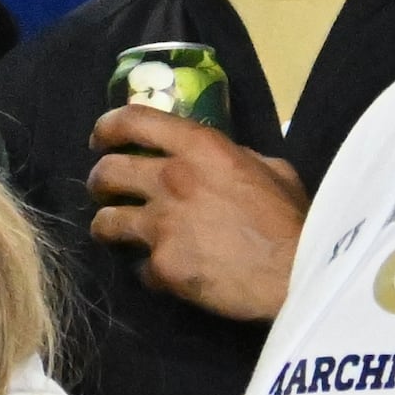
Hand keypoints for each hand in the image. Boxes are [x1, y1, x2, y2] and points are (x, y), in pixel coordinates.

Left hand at [87, 105, 309, 320]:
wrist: (296, 274)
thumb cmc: (291, 219)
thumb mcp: (272, 169)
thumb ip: (238, 157)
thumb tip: (224, 158)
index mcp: (200, 147)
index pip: (134, 120)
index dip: (107, 126)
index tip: (99, 138)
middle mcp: (172, 178)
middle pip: (107, 171)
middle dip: (100, 181)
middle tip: (105, 190)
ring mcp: (163, 224)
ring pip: (106, 221)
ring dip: (107, 226)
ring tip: (114, 233)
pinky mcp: (163, 265)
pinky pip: (140, 267)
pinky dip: (150, 271)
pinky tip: (165, 275)